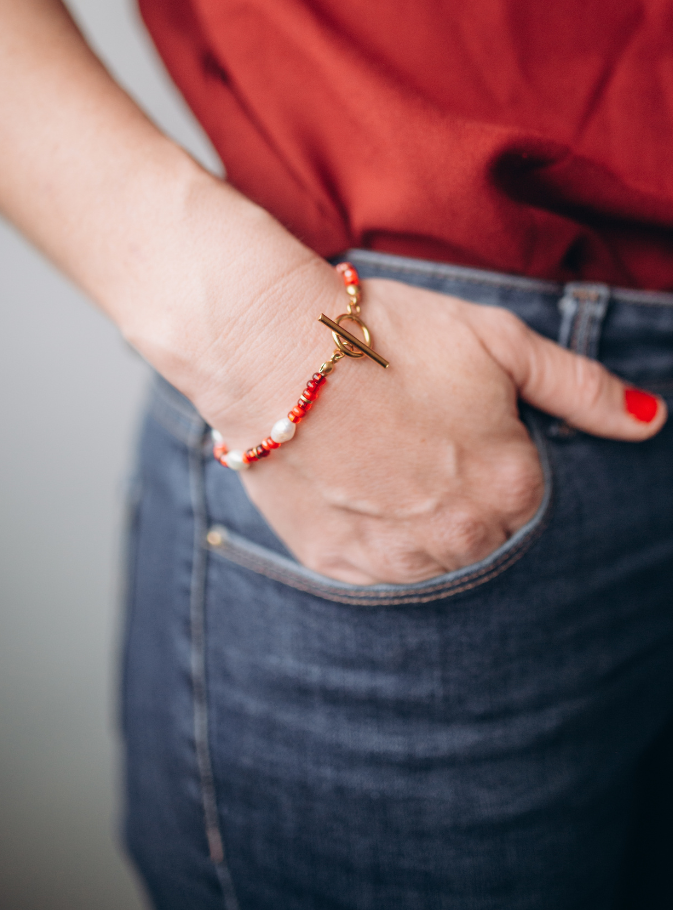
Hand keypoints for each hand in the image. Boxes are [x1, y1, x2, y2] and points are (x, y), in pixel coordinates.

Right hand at [191, 269, 666, 585]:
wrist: (275, 349)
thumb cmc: (391, 335)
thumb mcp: (500, 341)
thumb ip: (582, 388)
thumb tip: (653, 422)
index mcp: (513, 487)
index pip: (527, 499)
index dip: (491, 457)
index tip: (454, 426)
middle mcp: (463, 538)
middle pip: (483, 537)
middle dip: (459, 498)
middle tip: (414, 444)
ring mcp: (397, 560)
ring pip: (431, 561)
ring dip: (416, 525)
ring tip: (380, 464)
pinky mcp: (337, 566)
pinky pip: (375, 574)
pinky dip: (370, 539)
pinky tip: (352, 489)